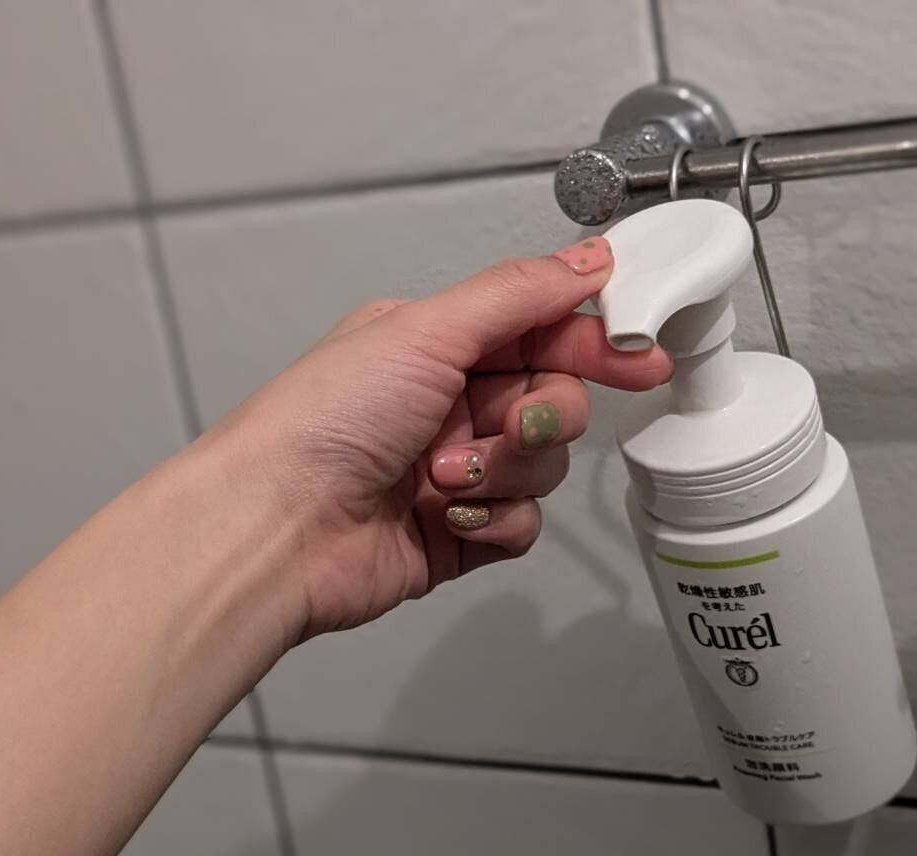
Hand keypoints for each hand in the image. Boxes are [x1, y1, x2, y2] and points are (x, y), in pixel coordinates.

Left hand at [207, 238, 672, 637]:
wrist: (276, 528)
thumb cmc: (320, 424)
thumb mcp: (424, 331)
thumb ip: (517, 295)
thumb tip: (586, 259)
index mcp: (435, 346)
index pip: (541, 331)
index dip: (594, 341)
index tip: (640, 356)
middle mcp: (446, 405)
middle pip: (555, 400)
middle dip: (542, 415)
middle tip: (514, 422)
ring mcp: (454, 473)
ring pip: (543, 467)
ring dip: (505, 471)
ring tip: (446, 476)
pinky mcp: (458, 534)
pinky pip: (522, 524)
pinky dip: (492, 521)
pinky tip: (447, 517)